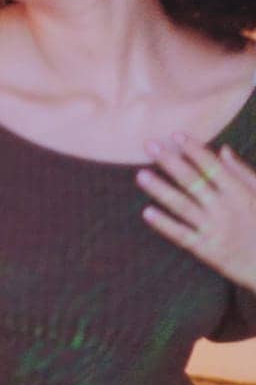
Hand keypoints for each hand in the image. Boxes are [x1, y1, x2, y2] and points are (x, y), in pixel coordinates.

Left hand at [139, 135, 255, 289]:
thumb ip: (243, 173)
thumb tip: (223, 150)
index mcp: (240, 193)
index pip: (213, 167)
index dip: (194, 150)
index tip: (175, 135)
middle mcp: (225, 209)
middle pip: (193, 181)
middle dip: (170, 162)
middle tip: (149, 145)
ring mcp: (214, 229)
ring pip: (182, 205)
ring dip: (160, 189)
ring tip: (141, 175)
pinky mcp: (207, 250)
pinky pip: (182, 235)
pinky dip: (164, 224)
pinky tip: (147, 212)